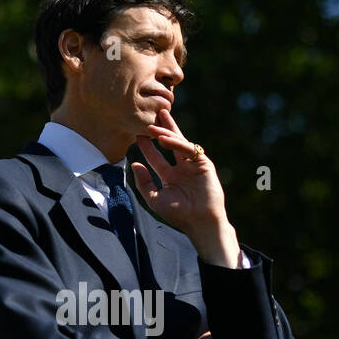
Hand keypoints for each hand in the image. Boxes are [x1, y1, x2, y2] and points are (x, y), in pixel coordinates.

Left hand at [131, 108, 239, 266]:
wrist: (199, 222)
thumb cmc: (178, 214)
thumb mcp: (155, 197)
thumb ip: (144, 182)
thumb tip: (134, 164)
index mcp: (171, 176)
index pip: (156, 156)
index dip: (146, 146)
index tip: (136, 135)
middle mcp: (182, 168)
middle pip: (170, 143)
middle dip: (161, 129)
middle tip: (152, 115)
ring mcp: (193, 165)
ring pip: (179, 143)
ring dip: (166, 133)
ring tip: (153, 125)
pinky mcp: (204, 164)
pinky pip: (189, 149)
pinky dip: (177, 143)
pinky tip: (164, 139)